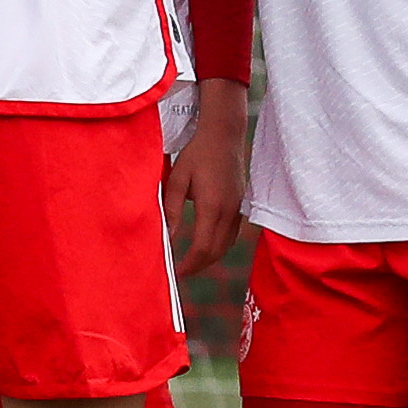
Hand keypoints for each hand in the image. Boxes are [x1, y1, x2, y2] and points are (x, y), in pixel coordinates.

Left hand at [165, 78, 249, 275]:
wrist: (223, 135)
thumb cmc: (196, 155)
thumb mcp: (177, 180)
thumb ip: (171, 209)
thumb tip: (167, 236)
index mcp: (211, 207)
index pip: (202, 247)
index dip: (189, 264)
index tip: (176, 271)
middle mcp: (228, 212)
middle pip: (216, 252)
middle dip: (199, 266)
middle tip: (181, 272)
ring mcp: (237, 209)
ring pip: (227, 245)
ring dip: (210, 258)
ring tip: (192, 263)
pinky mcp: (240, 204)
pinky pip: (232, 234)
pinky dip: (220, 246)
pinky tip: (207, 245)